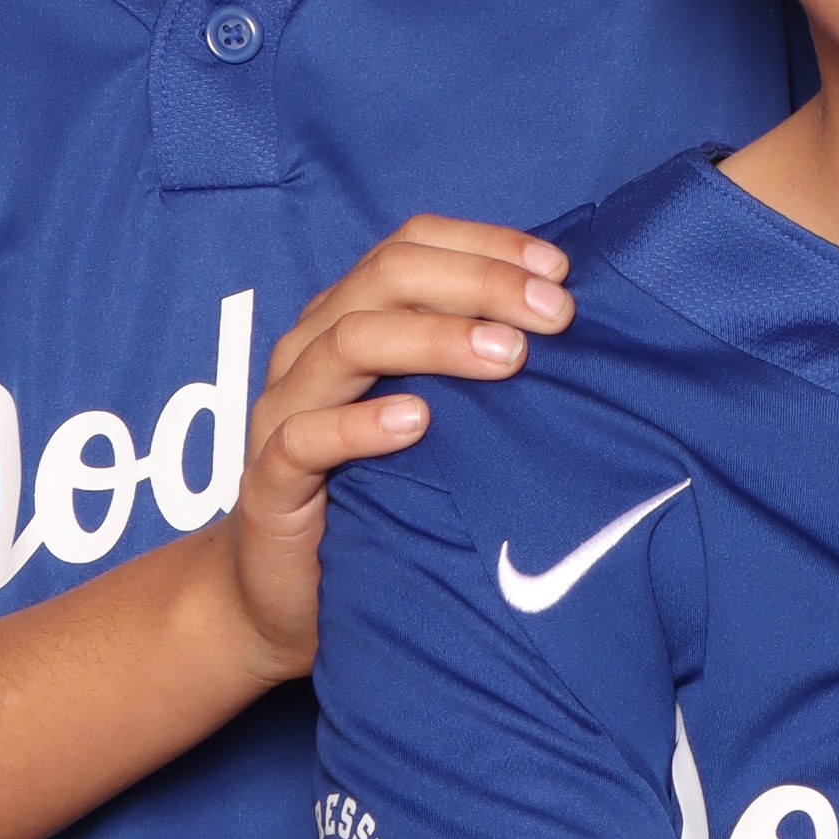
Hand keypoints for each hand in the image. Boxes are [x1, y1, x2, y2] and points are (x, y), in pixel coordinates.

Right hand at [223, 218, 572, 678]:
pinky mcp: (268, 480)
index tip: (559, 270)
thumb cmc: (375, 491)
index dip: (487, 246)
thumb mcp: (435, 417)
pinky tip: (416, 422)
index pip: (411, 245)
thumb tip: (569, 331)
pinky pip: (304, 438)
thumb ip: (474, 366)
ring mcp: (283, 409)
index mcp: (349, 316)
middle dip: (479, 283)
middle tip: (554, 314)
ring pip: (349, 341)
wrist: (287, 592)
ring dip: (434, 339)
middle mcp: (311, 348)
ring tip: (507, 356)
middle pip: (387, 277)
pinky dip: (361, 424)